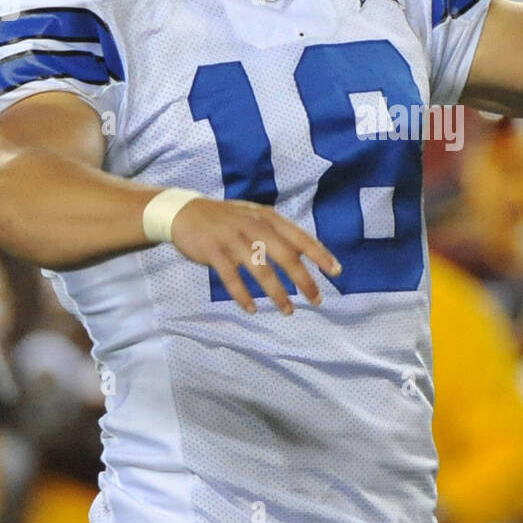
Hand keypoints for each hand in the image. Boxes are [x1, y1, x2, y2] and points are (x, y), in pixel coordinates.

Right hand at [170, 197, 341, 314]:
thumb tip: (307, 255)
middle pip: (285, 255)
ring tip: (288, 310)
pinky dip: (243, 296)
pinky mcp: (214, 252)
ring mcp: (233, 239)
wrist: (185, 212)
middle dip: (303, 279)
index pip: (299, 237)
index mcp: (267, 217)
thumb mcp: (255, 217)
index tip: (336, 271)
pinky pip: (232, 278)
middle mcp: (253, 226)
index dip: (319, 254)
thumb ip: (278, 234)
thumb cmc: (227, 219)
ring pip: (261, 270)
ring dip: (277, 293)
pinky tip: (252, 309)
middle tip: (317, 299)